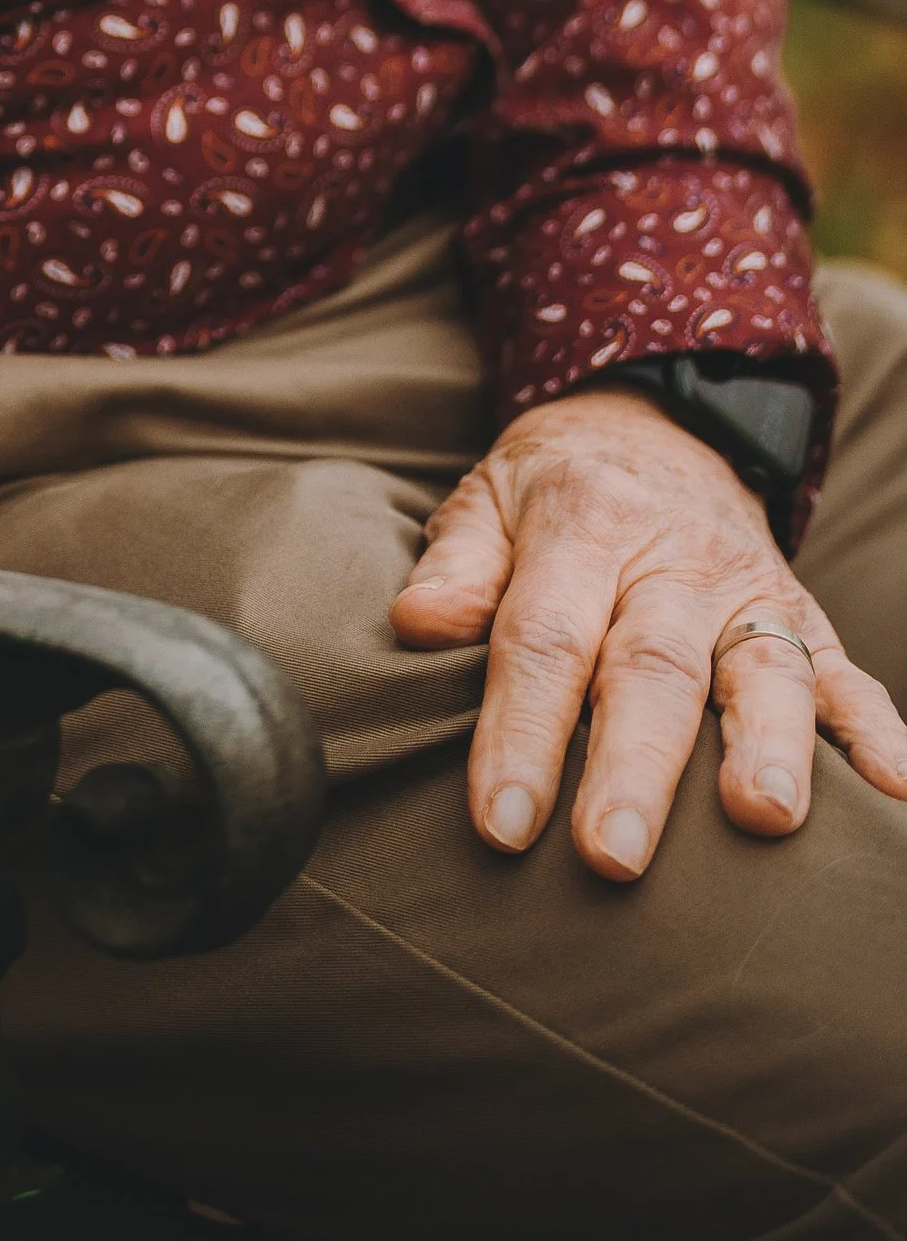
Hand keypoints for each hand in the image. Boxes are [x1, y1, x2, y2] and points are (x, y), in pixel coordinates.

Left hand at [390, 382, 906, 878]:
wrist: (658, 421)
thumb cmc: (555, 489)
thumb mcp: (489, 496)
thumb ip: (459, 564)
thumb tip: (419, 627)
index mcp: (583, 523)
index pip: (545, 635)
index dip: (521, 731)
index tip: (501, 824)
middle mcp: (673, 558)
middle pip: (652, 668)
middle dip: (634, 767)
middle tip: (611, 856)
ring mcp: (749, 592)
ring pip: (762, 672)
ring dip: (767, 748)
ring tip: (762, 820)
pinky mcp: (805, 620)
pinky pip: (848, 677)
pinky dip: (881, 734)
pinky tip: (899, 794)